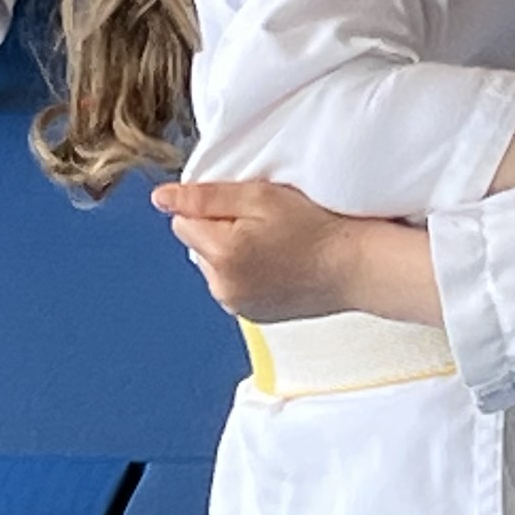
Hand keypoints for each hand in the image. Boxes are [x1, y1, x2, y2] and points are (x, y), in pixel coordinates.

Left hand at [154, 178, 419, 324]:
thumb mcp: (258, 197)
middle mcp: (222, 287)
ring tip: (275, 248)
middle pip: (198, 247)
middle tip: (265, 228)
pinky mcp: (253, 317)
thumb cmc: (314, 227)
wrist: (353, 267)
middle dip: (220, 234)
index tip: (247, 211)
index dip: (213, 210)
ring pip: (215, 268)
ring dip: (233, 255)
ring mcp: (237, 307)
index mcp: (221, 255)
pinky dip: (248, 275)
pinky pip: (234, 287)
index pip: (184, 222)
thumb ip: (204, 197)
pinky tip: (279, 267)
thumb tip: (160, 198)